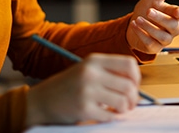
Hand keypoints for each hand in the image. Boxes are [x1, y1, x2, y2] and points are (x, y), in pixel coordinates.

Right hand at [25, 53, 140, 125]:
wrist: (42, 101)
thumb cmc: (69, 86)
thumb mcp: (87, 70)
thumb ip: (109, 73)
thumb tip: (136, 88)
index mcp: (94, 60)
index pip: (129, 64)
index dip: (136, 77)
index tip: (133, 86)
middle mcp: (91, 73)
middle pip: (129, 85)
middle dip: (133, 98)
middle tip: (129, 104)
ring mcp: (87, 91)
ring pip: (122, 101)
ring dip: (124, 109)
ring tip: (118, 110)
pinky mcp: (84, 109)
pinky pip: (109, 115)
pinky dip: (110, 117)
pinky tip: (103, 114)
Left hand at [126, 0, 178, 53]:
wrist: (133, 22)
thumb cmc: (147, 8)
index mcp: (174, 14)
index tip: (176, 12)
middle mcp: (172, 28)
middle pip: (172, 25)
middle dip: (160, 18)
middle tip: (148, 11)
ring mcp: (165, 39)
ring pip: (162, 36)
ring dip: (149, 27)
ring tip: (138, 19)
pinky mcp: (155, 48)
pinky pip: (151, 43)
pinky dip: (142, 34)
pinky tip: (135, 26)